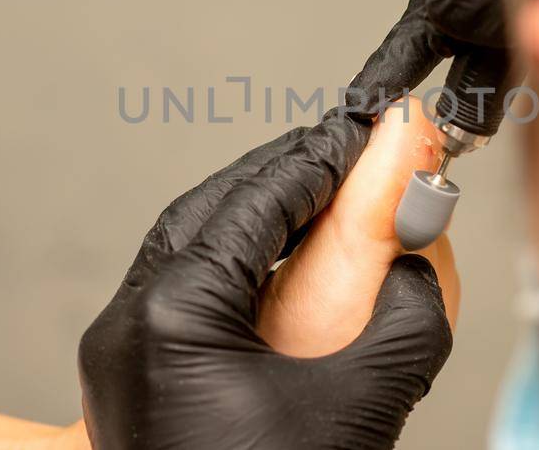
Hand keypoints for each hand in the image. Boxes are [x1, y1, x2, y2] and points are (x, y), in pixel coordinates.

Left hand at [77, 116, 451, 448]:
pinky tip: (281, 275)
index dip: (317, 158)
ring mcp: (118, 358)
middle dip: (282, 180)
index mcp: (172, 317)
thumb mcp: (360, 408)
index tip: (364, 130)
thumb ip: (406, 321)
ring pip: (185, 251)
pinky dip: (234, 270)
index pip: (254, 200)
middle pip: (208, 213)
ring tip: (322, 207)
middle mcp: (127, 326)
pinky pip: (180, 297)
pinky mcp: (127, 385)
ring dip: (255, 221)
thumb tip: (420, 264)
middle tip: (348, 159)